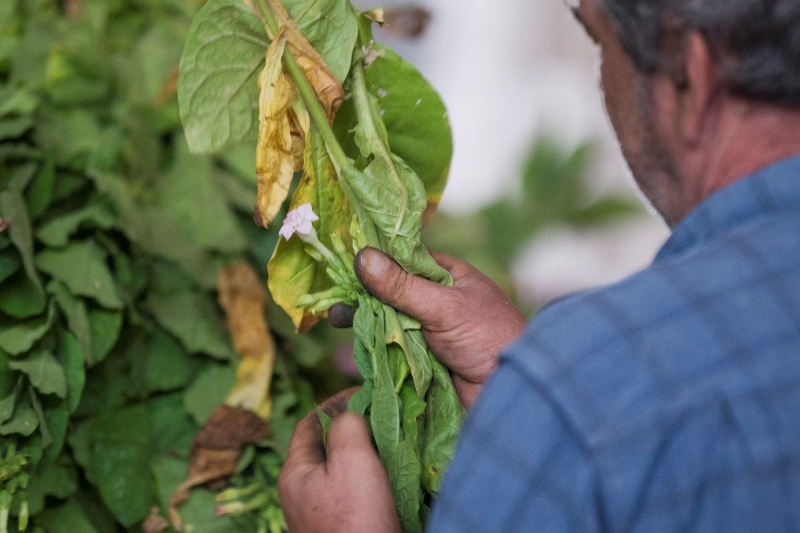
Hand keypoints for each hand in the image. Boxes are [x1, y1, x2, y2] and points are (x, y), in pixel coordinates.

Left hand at [278, 388, 400, 532]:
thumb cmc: (356, 519)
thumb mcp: (352, 460)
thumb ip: (346, 426)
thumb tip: (348, 412)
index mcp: (294, 473)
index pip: (309, 423)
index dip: (335, 403)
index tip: (365, 394)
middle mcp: (299, 493)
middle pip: (323, 446)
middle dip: (350, 427)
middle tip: (380, 417)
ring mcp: (316, 514)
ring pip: (337, 469)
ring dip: (361, 453)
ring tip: (387, 443)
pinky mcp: (335, 528)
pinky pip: (348, 492)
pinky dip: (366, 477)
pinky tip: (386, 477)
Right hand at [335, 247, 526, 408]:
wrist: (513, 392)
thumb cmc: (490, 338)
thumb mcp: (444, 306)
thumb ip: (402, 286)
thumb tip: (362, 256)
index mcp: (448, 275)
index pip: (404, 259)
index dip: (375, 260)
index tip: (342, 261)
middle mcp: (437, 299)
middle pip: (392, 291)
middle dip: (365, 295)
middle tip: (335, 300)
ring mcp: (430, 329)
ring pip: (390, 320)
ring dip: (367, 320)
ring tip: (338, 320)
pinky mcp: (425, 358)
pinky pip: (394, 347)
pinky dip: (377, 345)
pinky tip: (355, 342)